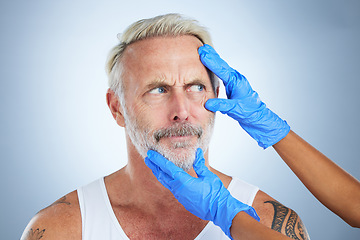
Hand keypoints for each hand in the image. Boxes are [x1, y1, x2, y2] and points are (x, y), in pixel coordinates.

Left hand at [145, 148, 259, 238]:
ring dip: (159, 173)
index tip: (150, 154)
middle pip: (162, 175)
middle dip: (154, 166)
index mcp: (183, 182)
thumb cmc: (215, 193)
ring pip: (166, 182)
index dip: (158, 160)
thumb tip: (197, 153)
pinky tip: (167, 177)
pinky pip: (171, 187)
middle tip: (147, 158)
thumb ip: (200, 164)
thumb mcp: (208, 176)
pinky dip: (166, 180)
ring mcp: (180, 196)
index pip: (167, 168)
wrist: (219, 210)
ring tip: (154, 166)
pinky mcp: (183, 200)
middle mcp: (178, 189)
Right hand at [199, 44, 289, 148]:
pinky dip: (216, 67)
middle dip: (212, 56)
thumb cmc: (249, 113)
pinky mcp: (233, 86)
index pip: (221, 70)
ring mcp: (235, 82)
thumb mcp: (235, 109)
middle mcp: (236, 79)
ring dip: (214, 60)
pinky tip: (212, 66)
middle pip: (222, 65)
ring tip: (205, 52)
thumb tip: (208, 103)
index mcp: (236, 82)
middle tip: (202, 48)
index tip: (203, 53)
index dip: (211, 61)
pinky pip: (223, 73)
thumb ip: (222, 105)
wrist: (258, 117)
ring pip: (222, 68)